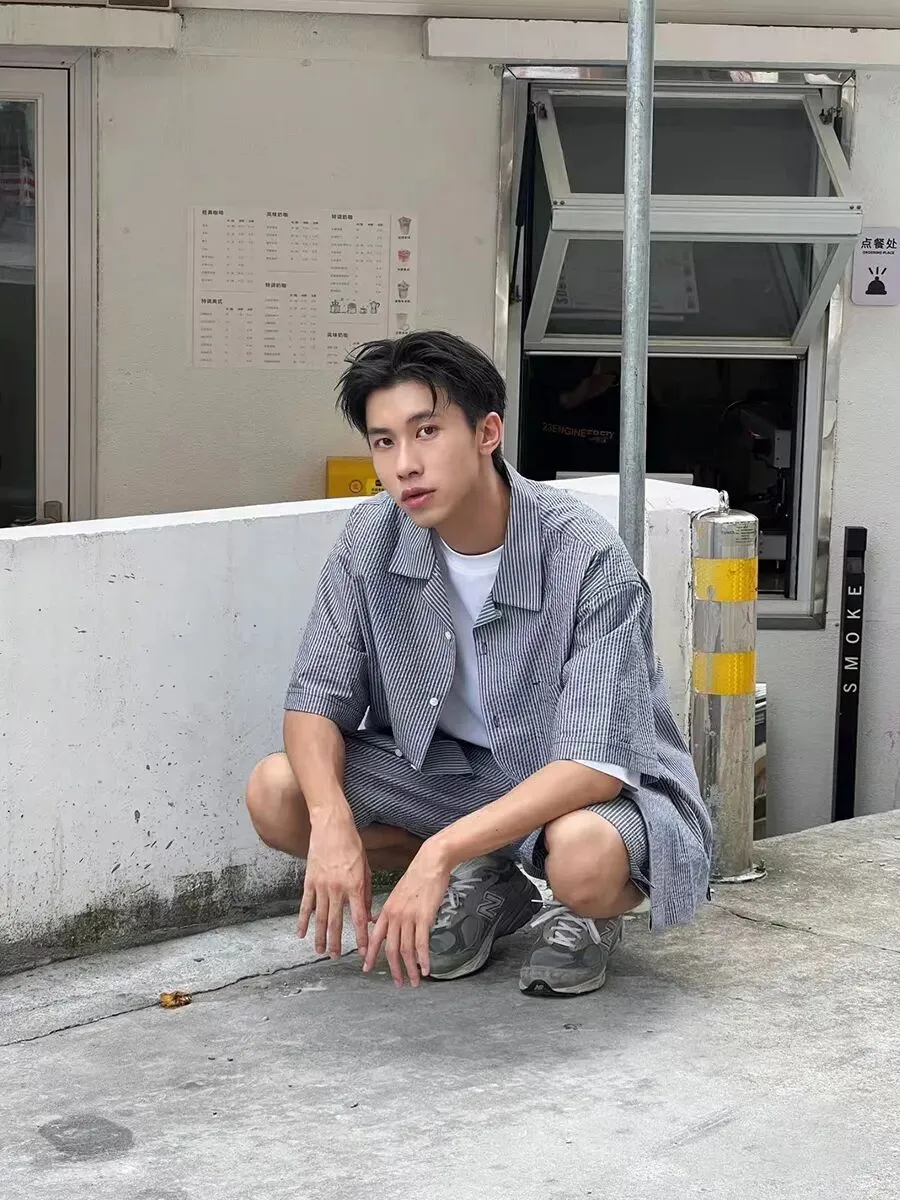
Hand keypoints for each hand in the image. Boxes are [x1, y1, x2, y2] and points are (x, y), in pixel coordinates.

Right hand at [298, 820, 371, 959]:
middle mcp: (337, 888)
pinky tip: (301, 934)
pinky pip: (306, 905)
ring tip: (320, 952)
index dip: (361, 936)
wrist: (332, 826)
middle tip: (337, 958)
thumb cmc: (352, 845)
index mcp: (355, 885)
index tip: (363, 951)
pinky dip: (303, 921)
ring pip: (319, 917)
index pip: (359, 917)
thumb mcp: (365, 867)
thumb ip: (365, 892)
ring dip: (320, 937)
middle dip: (337, 942)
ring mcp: (321, 885)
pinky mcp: (309, 881)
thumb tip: (368, 914)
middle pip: (336, 922)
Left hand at [363, 841, 450, 988]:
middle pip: (391, 949)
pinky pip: (422, 944)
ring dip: (410, 969)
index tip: (366, 968)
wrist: (430, 863)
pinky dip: (424, 959)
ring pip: (406, 950)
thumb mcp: (396, 893)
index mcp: (386, 910)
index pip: (375, 938)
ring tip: (415, 981)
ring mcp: (409, 917)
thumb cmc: (416, 877)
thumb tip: (376, 920)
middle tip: (398, 983)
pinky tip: (427, 969)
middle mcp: (395, 916)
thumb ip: (386, 910)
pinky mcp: (424, 918)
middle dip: (394, 969)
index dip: (370, 955)